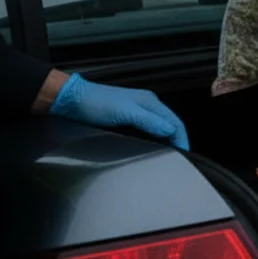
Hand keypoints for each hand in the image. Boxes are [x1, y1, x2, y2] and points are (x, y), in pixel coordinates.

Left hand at [49, 74, 189, 150]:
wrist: (72, 100)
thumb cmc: (96, 104)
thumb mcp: (124, 113)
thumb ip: (148, 121)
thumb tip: (171, 131)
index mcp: (150, 102)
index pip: (174, 122)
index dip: (182, 138)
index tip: (185, 155)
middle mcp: (147, 105)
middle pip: (170, 124)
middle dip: (178, 140)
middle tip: (180, 158)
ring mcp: (137, 111)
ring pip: (160, 127)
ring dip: (167, 140)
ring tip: (170, 155)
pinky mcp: (127, 118)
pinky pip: (149, 129)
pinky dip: (155, 139)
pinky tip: (152, 148)